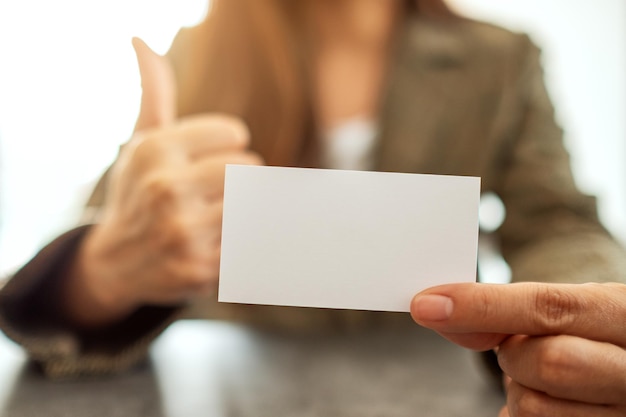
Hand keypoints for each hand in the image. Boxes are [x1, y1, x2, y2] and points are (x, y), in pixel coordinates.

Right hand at [65, 38, 262, 325]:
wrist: (115, 262)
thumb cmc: (139, 191)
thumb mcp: (141, 141)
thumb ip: (154, 92)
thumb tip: (139, 39)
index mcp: (155, 150)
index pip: (235, 134)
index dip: (229, 146)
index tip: (211, 159)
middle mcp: (166, 189)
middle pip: (250, 167)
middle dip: (242, 177)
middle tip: (220, 189)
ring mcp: (183, 232)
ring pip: (256, 204)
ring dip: (248, 207)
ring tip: (224, 212)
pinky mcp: (201, 270)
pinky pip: (252, 242)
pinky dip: (247, 239)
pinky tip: (223, 240)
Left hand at [410, 282, 625, 416]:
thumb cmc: (594, 334)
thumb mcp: (569, 310)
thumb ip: (507, 311)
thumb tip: (437, 311)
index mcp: (623, 314)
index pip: (547, 308)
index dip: (481, 306)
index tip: (426, 305)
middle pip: (547, 363)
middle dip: (515, 356)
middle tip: (518, 350)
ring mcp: (625, 416)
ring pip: (535, 408)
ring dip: (518, 391)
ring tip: (544, 379)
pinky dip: (519, 415)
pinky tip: (549, 402)